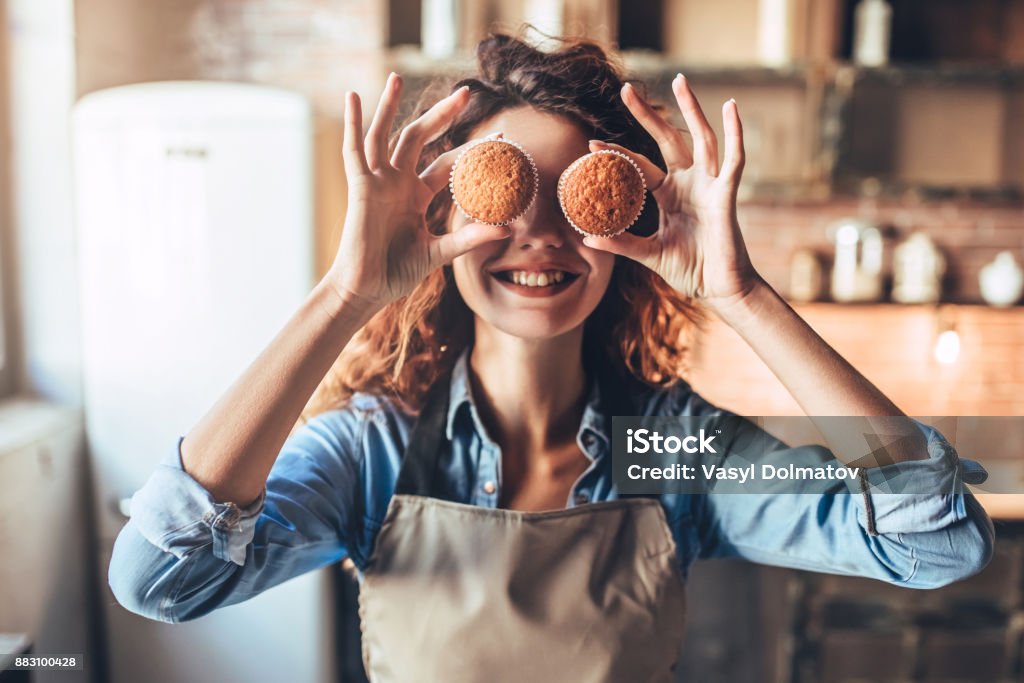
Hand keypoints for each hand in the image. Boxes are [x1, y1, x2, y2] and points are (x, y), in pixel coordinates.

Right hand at [326, 73, 510, 310]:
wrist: (367, 290)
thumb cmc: (397, 273)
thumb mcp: (439, 253)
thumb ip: (469, 238)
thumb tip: (508, 230)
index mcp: (416, 195)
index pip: (448, 164)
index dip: (472, 150)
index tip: (501, 137)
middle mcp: (397, 182)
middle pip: (420, 137)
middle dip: (442, 115)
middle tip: (466, 91)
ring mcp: (377, 182)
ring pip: (385, 134)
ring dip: (389, 105)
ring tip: (397, 77)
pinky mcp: (360, 187)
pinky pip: (354, 150)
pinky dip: (353, 123)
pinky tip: (353, 97)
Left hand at [582, 75, 762, 313]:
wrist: (719, 289)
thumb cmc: (690, 270)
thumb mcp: (649, 254)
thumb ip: (622, 243)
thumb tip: (587, 237)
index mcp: (668, 195)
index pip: (639, 167)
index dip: (617, 155)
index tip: (591, 144)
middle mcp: (689, 184)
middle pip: (667, 139)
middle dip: (648, 115)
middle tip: (626, 89)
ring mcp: (709, 186)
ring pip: (701, 138)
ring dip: (691, 109)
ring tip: (680, 81)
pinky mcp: (726, 194)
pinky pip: (733, 159)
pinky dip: (735, 133)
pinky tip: (731, 107)